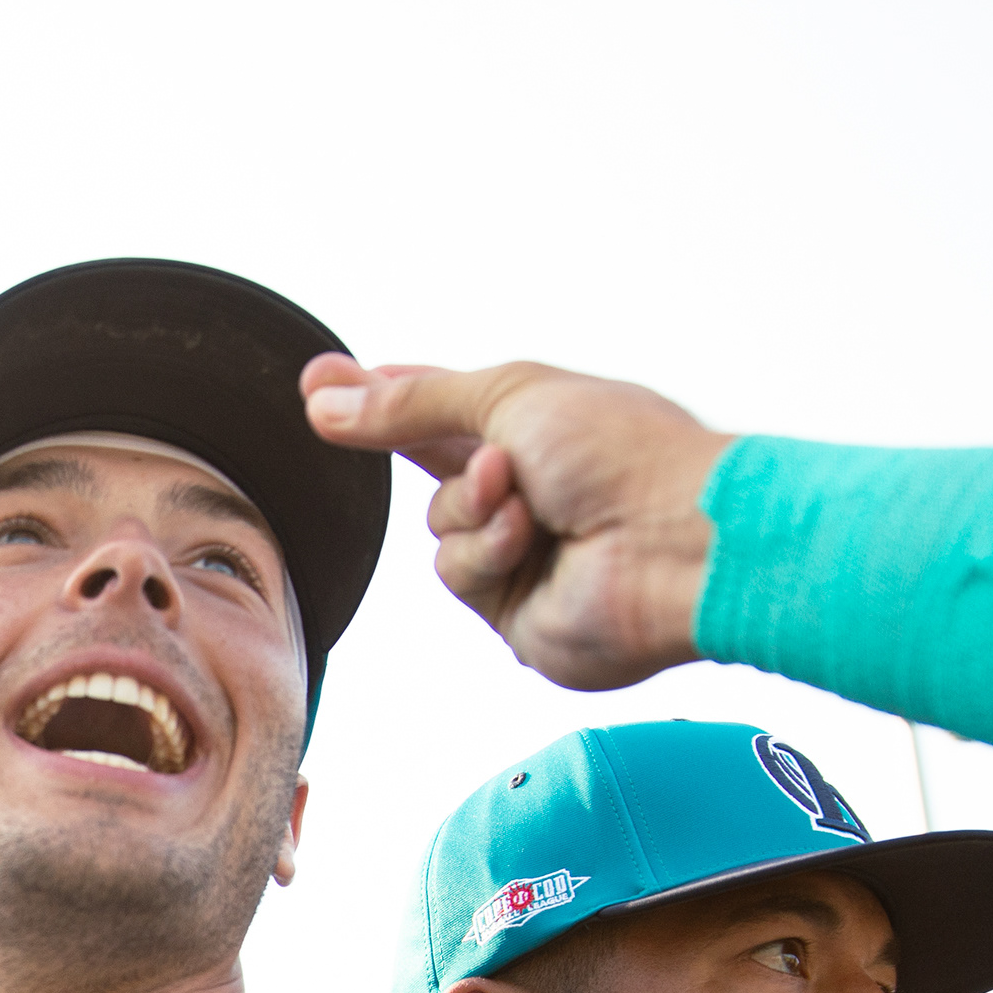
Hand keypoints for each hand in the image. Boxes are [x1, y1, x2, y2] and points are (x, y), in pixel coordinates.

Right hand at [301, 353, 732, 689]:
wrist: (673, 541)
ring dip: (470, 508)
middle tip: (332, 410)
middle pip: (427, 468)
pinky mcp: (515, 609)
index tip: (319, 384)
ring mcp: (521, 551)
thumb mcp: (508, 397)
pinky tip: (529, 541)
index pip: (443, 408)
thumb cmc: (622, 453)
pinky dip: (486, 551)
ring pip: (438, 529)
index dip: (384, 396)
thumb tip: (324, 401)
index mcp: (536, 424)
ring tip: (524, 498)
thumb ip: (412, 403)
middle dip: (396, 440)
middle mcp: (527, 488)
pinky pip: (459, 573)